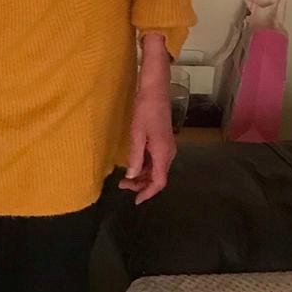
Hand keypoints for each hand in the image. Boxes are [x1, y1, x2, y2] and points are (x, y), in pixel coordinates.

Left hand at [118, 32, 174, 203]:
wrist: (155, 90)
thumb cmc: (145, 110)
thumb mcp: (137, 134)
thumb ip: (135, 157)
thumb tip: (131, 177)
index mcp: (163, 153)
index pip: (159, 181)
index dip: (148, 193)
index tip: (135, 201)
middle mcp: (169, 152)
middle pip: (158, 177)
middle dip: (141, 184)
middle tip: (122, 185)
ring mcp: (167, 146)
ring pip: (157, 168)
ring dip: (142, 175)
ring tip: (125, 177)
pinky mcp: (163, 140)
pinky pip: (156, 159)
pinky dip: (145, 165)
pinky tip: (133, 164)